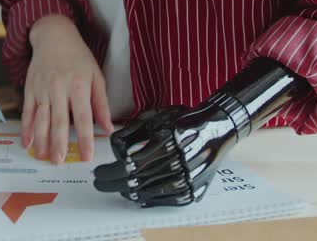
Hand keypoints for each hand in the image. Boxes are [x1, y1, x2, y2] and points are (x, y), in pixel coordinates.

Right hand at [24, 15, 113, 163]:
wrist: (54, 36)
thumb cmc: (77, 57)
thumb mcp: (96, 76)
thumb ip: (101, 104)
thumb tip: (108, 127)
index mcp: (79, 85)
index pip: (83, 117)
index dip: (85, 138)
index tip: (86, 156)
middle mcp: (59, 88)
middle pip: (58, 120)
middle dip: (58, 142)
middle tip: (58, 161)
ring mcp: (42, 89)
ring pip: (40, 118)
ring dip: (41, 139)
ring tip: (42, 156)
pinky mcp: (30, 88)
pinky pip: (27, 111)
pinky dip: (26, 127)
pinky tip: (26, 141)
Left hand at [91, 59, 304, 206]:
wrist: (218, 128)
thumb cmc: (183, 120)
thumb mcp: (155, 116)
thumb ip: (132, 132)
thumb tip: (114, 150)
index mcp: (169, 141)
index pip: (131, 164)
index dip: (111, 171)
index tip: (99, 172)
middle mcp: (181, 162)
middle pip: (137, 180)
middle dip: (113, 183)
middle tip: (100, 182)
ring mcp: (189, 179)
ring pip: (150, 193)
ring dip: (128, 192)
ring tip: (118, 187)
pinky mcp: (195, 190)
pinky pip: (165, 200)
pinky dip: (148, 199)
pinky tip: (137, 194)